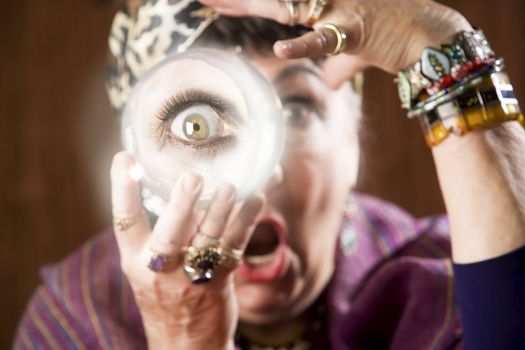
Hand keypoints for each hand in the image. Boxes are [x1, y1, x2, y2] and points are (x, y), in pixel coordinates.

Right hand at [110, 152, 264, 349]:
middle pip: (168, 235)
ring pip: (207, 241)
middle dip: (181, 206)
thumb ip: (170, 228)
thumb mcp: (152, 265)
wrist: (183, 341)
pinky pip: (234, 248)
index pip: (124, 221)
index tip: (124, 158)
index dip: (122, 190)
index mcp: (136, 259)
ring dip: (221, 211)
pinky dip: (247, 221)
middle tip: (191, 178)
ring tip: (230, 186)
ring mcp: (190, 278)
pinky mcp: (218, 282)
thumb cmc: (166, 292)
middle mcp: (159, 269)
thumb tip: (197, 182)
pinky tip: (257, 199)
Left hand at [199, 0, 471, 87]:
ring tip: (217, 2)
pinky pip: (326, 39)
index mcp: (322, 3)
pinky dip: (304, 45)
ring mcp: (339, 9)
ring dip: (253, 4)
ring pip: (289, 5)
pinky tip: (283, 49)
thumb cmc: (393, 38)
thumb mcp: (356, 52)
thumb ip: (337, 65)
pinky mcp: (356, 29)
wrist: (430, 34)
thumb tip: (326, 82)